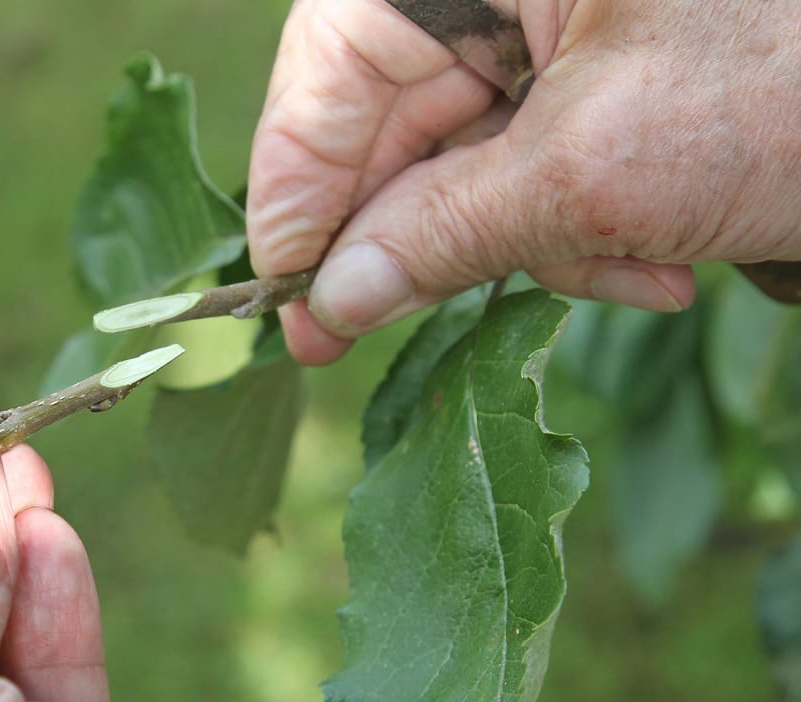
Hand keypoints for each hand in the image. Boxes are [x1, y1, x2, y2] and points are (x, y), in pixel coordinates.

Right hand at [248, 0, 800, 363]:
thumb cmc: (791, 77)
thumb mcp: (593, 173)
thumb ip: (440, 234)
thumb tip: (333, 298)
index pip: (326, 78)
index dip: (300, 200)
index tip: (290, 307)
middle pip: (397, 124)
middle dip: (430, 236)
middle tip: (383, 332)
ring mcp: (557, 19)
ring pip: (472, 157)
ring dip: (528, 243)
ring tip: (624, 271)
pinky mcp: (605, 63)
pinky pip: (540, 160)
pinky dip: (584, 228)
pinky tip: (654, 260)